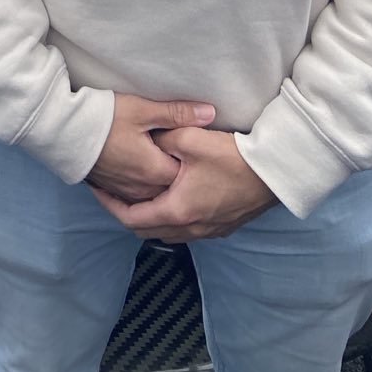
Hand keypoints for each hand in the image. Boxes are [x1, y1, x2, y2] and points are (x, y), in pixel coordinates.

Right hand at [87, 94, 215, 203]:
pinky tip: (145, 178)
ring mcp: (126, 191)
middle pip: (172, 190)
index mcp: (156, 171)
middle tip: (186, 159)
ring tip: (166, 168)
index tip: (198, 149)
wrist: (64, 129)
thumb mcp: (143, 109)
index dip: (195, 163)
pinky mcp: (112, 189)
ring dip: (163, 186)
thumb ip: (178, 113)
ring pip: (155, 196)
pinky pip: (137, 198)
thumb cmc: (105, 118)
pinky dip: (145, 191)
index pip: (188, 175)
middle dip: (181, 177)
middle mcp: (143, 188)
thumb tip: (210, 113)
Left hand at [90, 126, 277, 241]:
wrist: (275, 172)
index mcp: (178, 210)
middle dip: (125, 212)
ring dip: (149, 217)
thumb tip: (145, 140)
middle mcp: (192, 228)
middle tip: (112, 192)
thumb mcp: (189, 139)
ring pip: (167, 232)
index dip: (108, 205)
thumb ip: (161, 139)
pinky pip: (185, 230)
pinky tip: (169, 198)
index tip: (96, 190)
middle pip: (146, 230)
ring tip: (136, 194)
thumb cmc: (233, 157)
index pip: (131, 219)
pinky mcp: (222, 226)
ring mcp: (209, 231)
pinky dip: (169, 218)